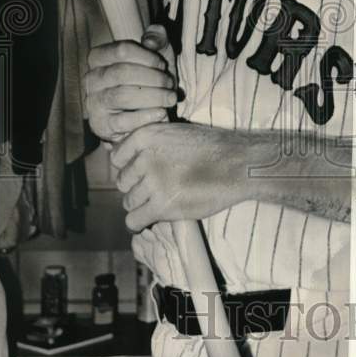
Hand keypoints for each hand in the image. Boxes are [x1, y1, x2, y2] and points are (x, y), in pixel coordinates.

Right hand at [85, 24, 177, 141]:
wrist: (143, 118)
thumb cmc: (149, 81)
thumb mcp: (156, 56)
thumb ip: (157, 39)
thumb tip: (150, 40)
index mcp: (99, 57)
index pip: (122, 50)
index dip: (149, 57)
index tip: (163, 66)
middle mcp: (91, 79)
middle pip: (123, 72)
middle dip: (154, 78)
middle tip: (170, 84)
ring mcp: (94, 103)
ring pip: (122, 96)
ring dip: (153, 96)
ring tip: (170, 98)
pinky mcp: (102, 125)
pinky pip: (123, 120)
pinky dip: (146, 116)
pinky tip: (161, 112)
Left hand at [109, 123, 240, 230]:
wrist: (238, 165)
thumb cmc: (211, 148)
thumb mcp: (176, 133)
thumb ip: (149, 142)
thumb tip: (117, 154)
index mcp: (146, 135)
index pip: (117, 158)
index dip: (130, 168)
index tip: (143, 173)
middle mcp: (146, 157)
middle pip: (122, 182)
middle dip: (136, 187)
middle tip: (156, 190)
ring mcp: (154, 182)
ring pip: (128, 202)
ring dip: (142, 205)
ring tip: (162, 202)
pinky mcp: (163, 205)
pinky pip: (134, 220)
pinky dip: (139, 223)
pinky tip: (151, 219)